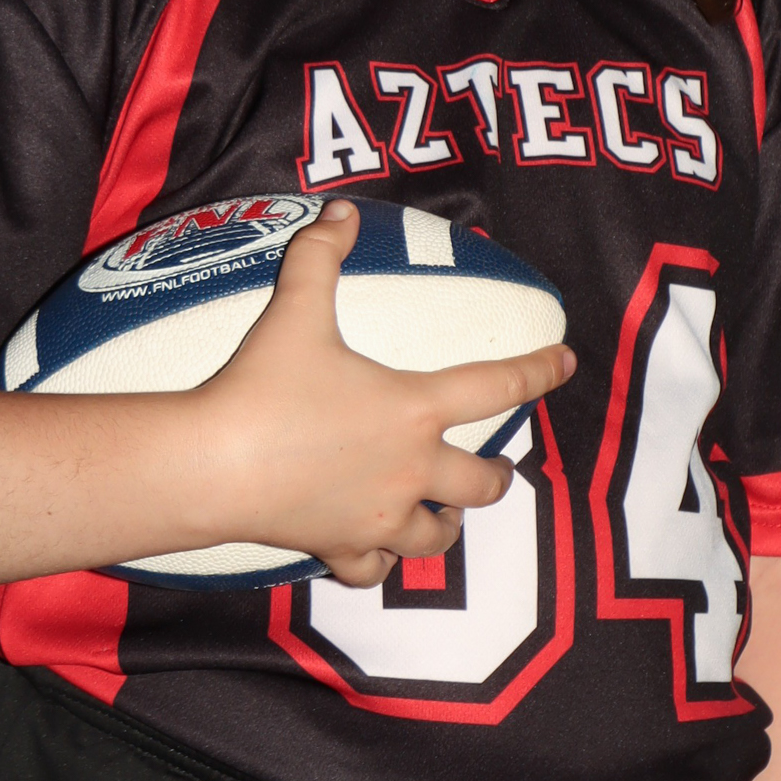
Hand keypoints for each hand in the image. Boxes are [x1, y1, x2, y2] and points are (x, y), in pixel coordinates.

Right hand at [191, 199, 573, 587]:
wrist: (214, 464)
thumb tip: (339, 212)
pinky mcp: (341, 545)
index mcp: (415, 408)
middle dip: (496, 477)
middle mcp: (412, 469)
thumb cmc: (263, 386)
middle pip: (483, 485)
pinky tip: (374, 552)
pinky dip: (379, 561)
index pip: (497, 384)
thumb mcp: (295, 309)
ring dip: (446, 525)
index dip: (538, 371)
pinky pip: (375, 569)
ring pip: (438, 537)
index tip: (566, 363)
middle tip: (498, 469)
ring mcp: (380, 516)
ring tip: (443, 515)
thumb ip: (320, 255)